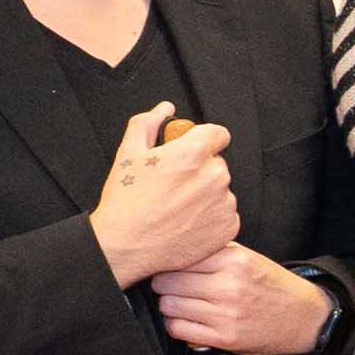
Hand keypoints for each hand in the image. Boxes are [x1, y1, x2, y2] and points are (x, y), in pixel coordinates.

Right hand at [87, 107, 239, 286]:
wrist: (125, 245)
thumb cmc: (126, 200)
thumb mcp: (128, 153)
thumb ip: (148, 123)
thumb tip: (165, 109)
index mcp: (195, 153)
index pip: (219, 134)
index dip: (204, 140)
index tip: (192, 150)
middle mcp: (216, 176)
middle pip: (218, 163)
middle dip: (200, 169)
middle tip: (174, 184)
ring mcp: (225, 203)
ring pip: (221, 189)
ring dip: (205, 194)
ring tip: (177, 206)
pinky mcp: (229, 226)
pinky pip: (225, 213)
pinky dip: (210, 216)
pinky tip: (186, 221)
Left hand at [148, 245, 333, 354]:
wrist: (305, 318)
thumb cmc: (275, 287)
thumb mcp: (250, 258)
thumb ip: (215, 252)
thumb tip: (176, 251)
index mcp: (234, 261)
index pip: (179, 258)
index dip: (169, 262)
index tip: (171, 267)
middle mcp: (229, 287)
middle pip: (167, 282)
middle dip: (165, 284)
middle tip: (174, 286)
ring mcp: (226, 315)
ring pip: (168, 306)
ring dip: (170, 305)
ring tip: (183, 302)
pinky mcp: (224, 338)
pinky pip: (178, 329)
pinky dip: (177, 324)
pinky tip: (189, 319)